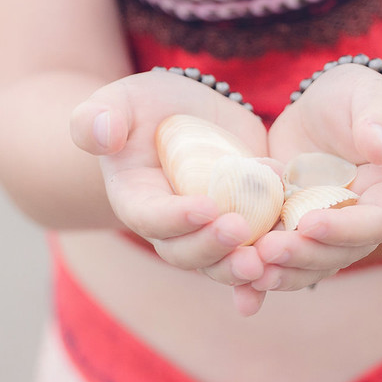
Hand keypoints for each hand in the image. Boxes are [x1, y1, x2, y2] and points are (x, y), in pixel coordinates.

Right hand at [70, 71, 271, 295]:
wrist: (186, 116)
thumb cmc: (144, 108)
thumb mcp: (120, 101)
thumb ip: (97, 117)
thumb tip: (101, 133)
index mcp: (138, 201)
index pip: (153, 218)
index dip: (177, 217)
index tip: (205, 207)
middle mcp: (173, 228)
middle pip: (189, 252)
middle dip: (214, 248)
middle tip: (241, 233)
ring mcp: (210, 231)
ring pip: (223, 263)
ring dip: (241, 270)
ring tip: (263, 264)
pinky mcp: (245, 224)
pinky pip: (255, 256)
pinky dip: (268, 273)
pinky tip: (284, 280)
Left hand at [253, 62, 381, 292]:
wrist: (328, 111)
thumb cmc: (358, 98)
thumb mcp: (371, 98)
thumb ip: (378, 121)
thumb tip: (379, 146)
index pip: (374, 222)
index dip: (345, 228)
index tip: (310, 222)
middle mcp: (360, 223)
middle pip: (338, 253)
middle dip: (303, 255)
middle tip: (267, 250)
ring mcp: (325, 232)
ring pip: (308, 264)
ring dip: (280, 273)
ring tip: (248, 270)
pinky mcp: (293, 230)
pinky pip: (282, 260)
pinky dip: (263, 276)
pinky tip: (240, 293)